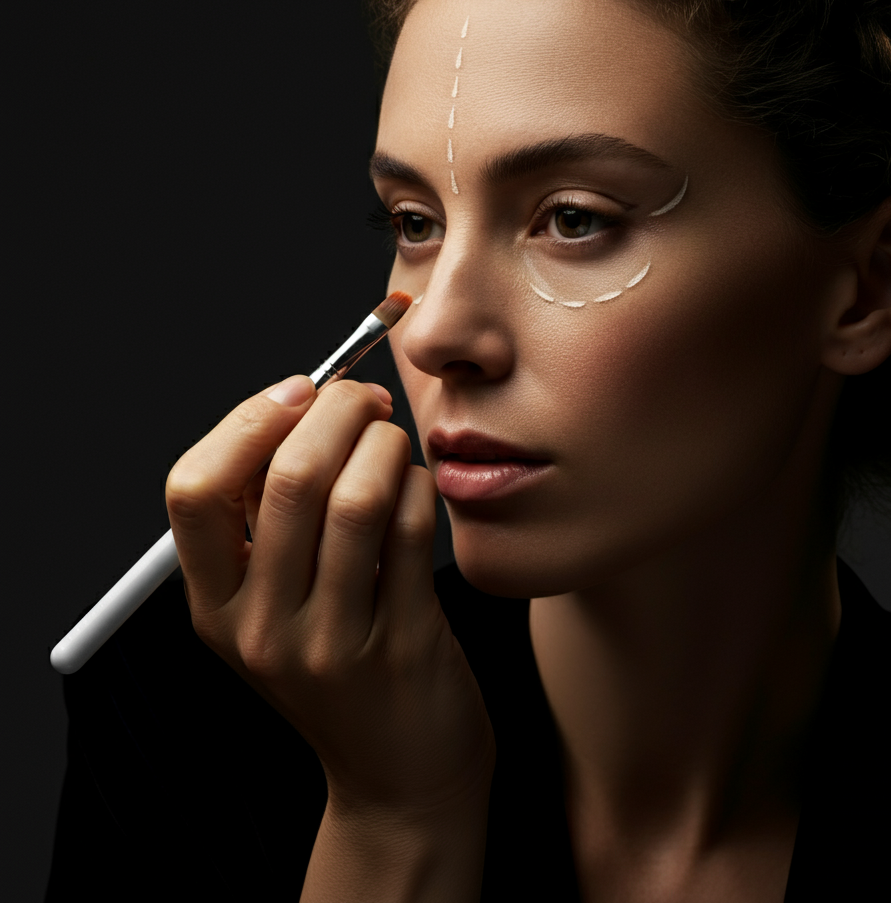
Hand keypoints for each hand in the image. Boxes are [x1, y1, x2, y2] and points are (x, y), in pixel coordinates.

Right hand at [165, 374, 495, 824]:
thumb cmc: (342, 667)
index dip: (247, 422)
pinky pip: (412, 529)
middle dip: (337, 412)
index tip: (297, 391)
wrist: (401, 773)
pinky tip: (420, 487)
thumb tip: (298, 407)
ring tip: (395, 443)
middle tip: (366, 401)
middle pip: (287, 478)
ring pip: (357, 497)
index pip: (193, 491)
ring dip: (386, 444)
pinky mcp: (402, 643)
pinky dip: (421, 485)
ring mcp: (332, 641)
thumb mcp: (277, 607)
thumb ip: (269, 520)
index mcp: (214, 607)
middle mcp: (261, 628)